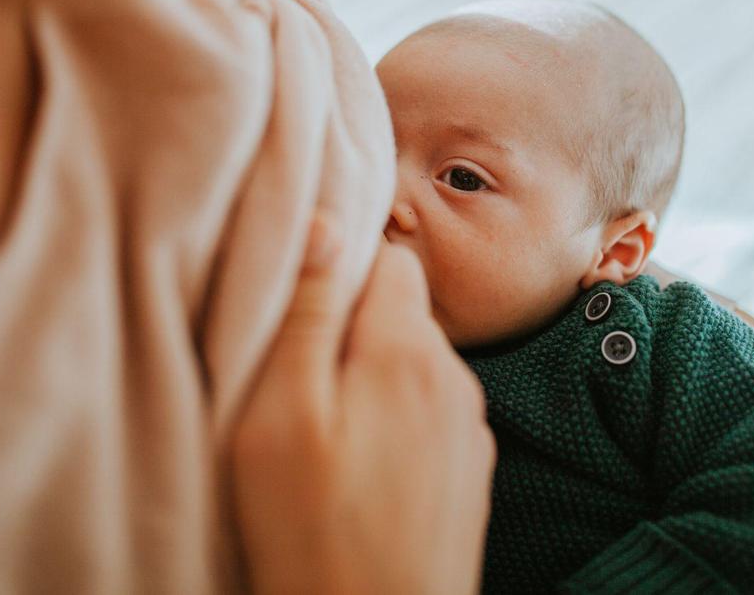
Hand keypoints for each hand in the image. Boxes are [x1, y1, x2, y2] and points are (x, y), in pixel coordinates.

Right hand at [232, 240, 495, 593]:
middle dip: (354, 326)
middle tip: (302, 382)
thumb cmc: (311, 532)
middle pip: (404, 312)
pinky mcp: (473, 468)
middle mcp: (455, 378)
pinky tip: (365, 469)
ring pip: (418, 362)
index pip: (392, 259)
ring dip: (376, 375)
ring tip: (330, 433)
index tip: (304, 308)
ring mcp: (471, 426)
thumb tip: (327, 222)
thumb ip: (308, 314)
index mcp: (407, 353)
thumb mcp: (280, 416)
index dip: (345, 269)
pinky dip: (400, 418)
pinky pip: (434, 410)